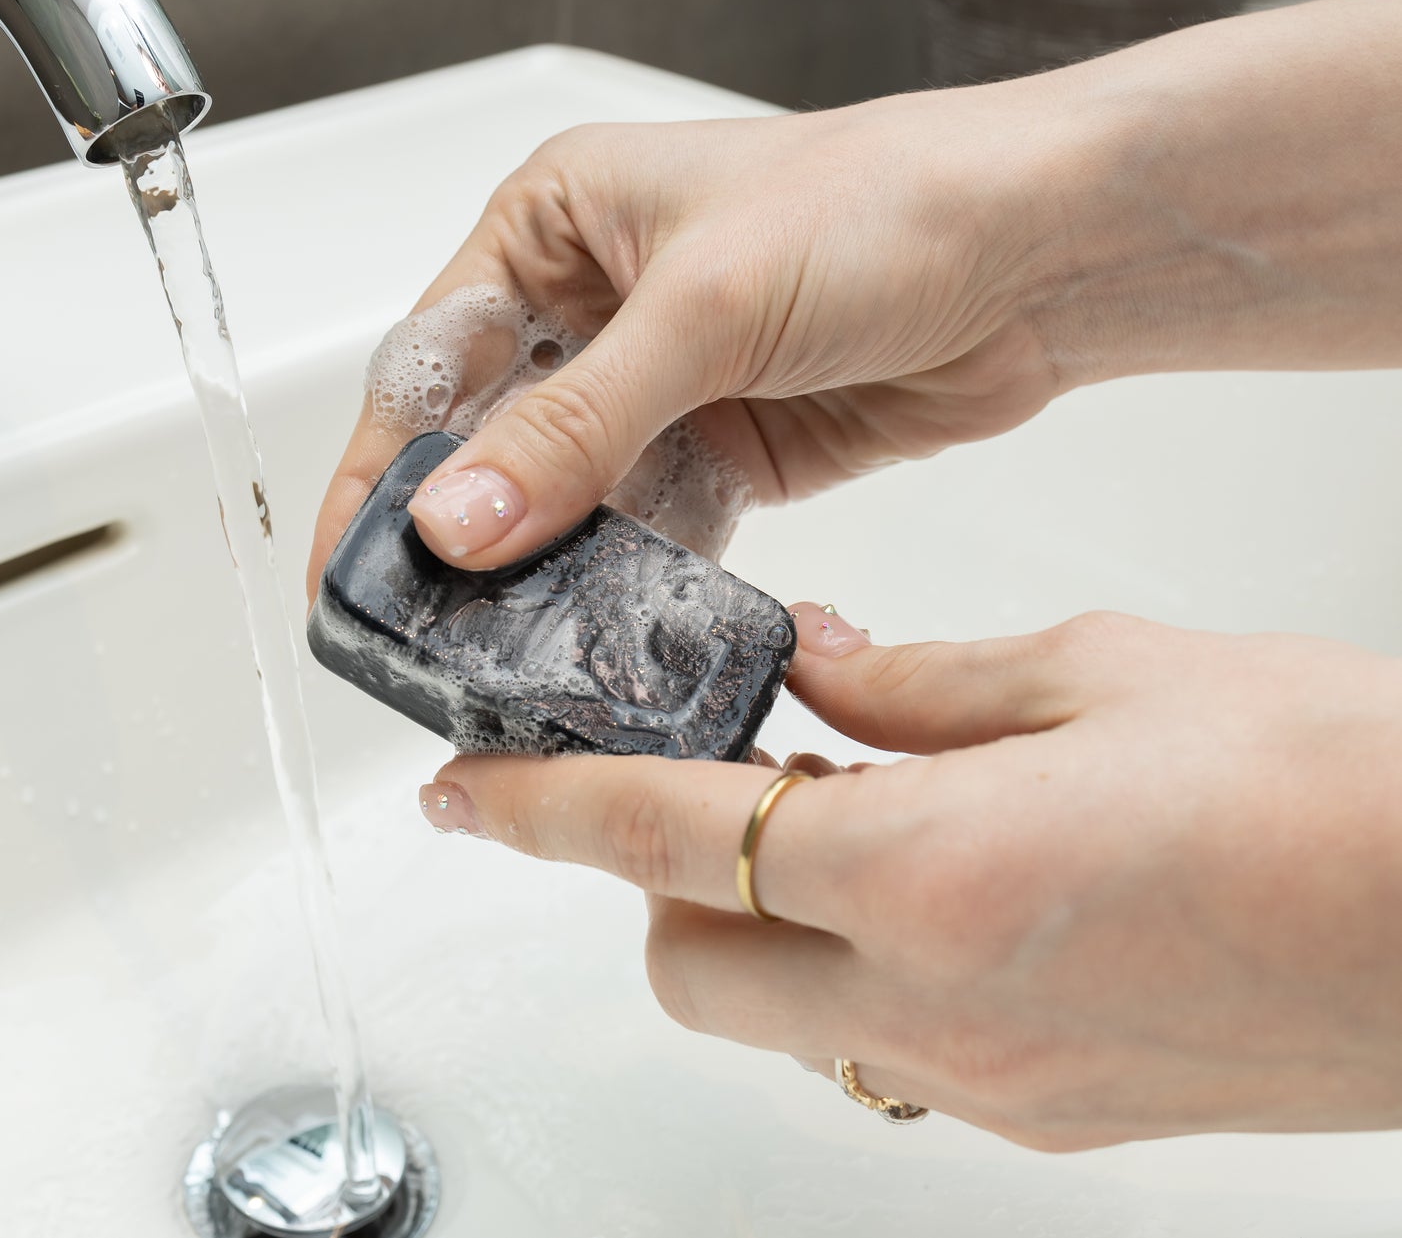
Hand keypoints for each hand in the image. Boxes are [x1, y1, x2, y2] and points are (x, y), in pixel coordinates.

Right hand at [309, 0, 1401, 596]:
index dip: (381, 469)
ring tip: (503, 654)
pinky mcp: (717, 452)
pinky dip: (621, 584)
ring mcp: (656, 384)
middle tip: (426, 636)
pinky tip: (598, 635)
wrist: (1046, 255)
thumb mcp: (703, 309)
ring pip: (560, 498)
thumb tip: (452, 524)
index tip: (351, 571)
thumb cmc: (887, 205)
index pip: (432, 359)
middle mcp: (592, 302)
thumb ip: (574, 425)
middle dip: (459, 537)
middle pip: (486, 440)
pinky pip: (640, 533)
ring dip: (538, 573)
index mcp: (555, 223)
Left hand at [416, 604, 1401, 1148]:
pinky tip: (936, 889)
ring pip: (780, 1021)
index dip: (540, 808)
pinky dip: (860, 972)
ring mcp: (992, 1077)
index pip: (664, 836)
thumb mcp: (1110, 674)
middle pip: (688, 967)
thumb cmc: (1348, 792)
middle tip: (713, 781)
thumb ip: (929, 682)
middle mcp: (937, 1002)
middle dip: (659, 881)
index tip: (465, 792)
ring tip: (840, 823)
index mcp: (930, 870)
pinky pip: (887, 1052)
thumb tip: (823, 665)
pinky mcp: (1050, 1112)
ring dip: (760, 930)